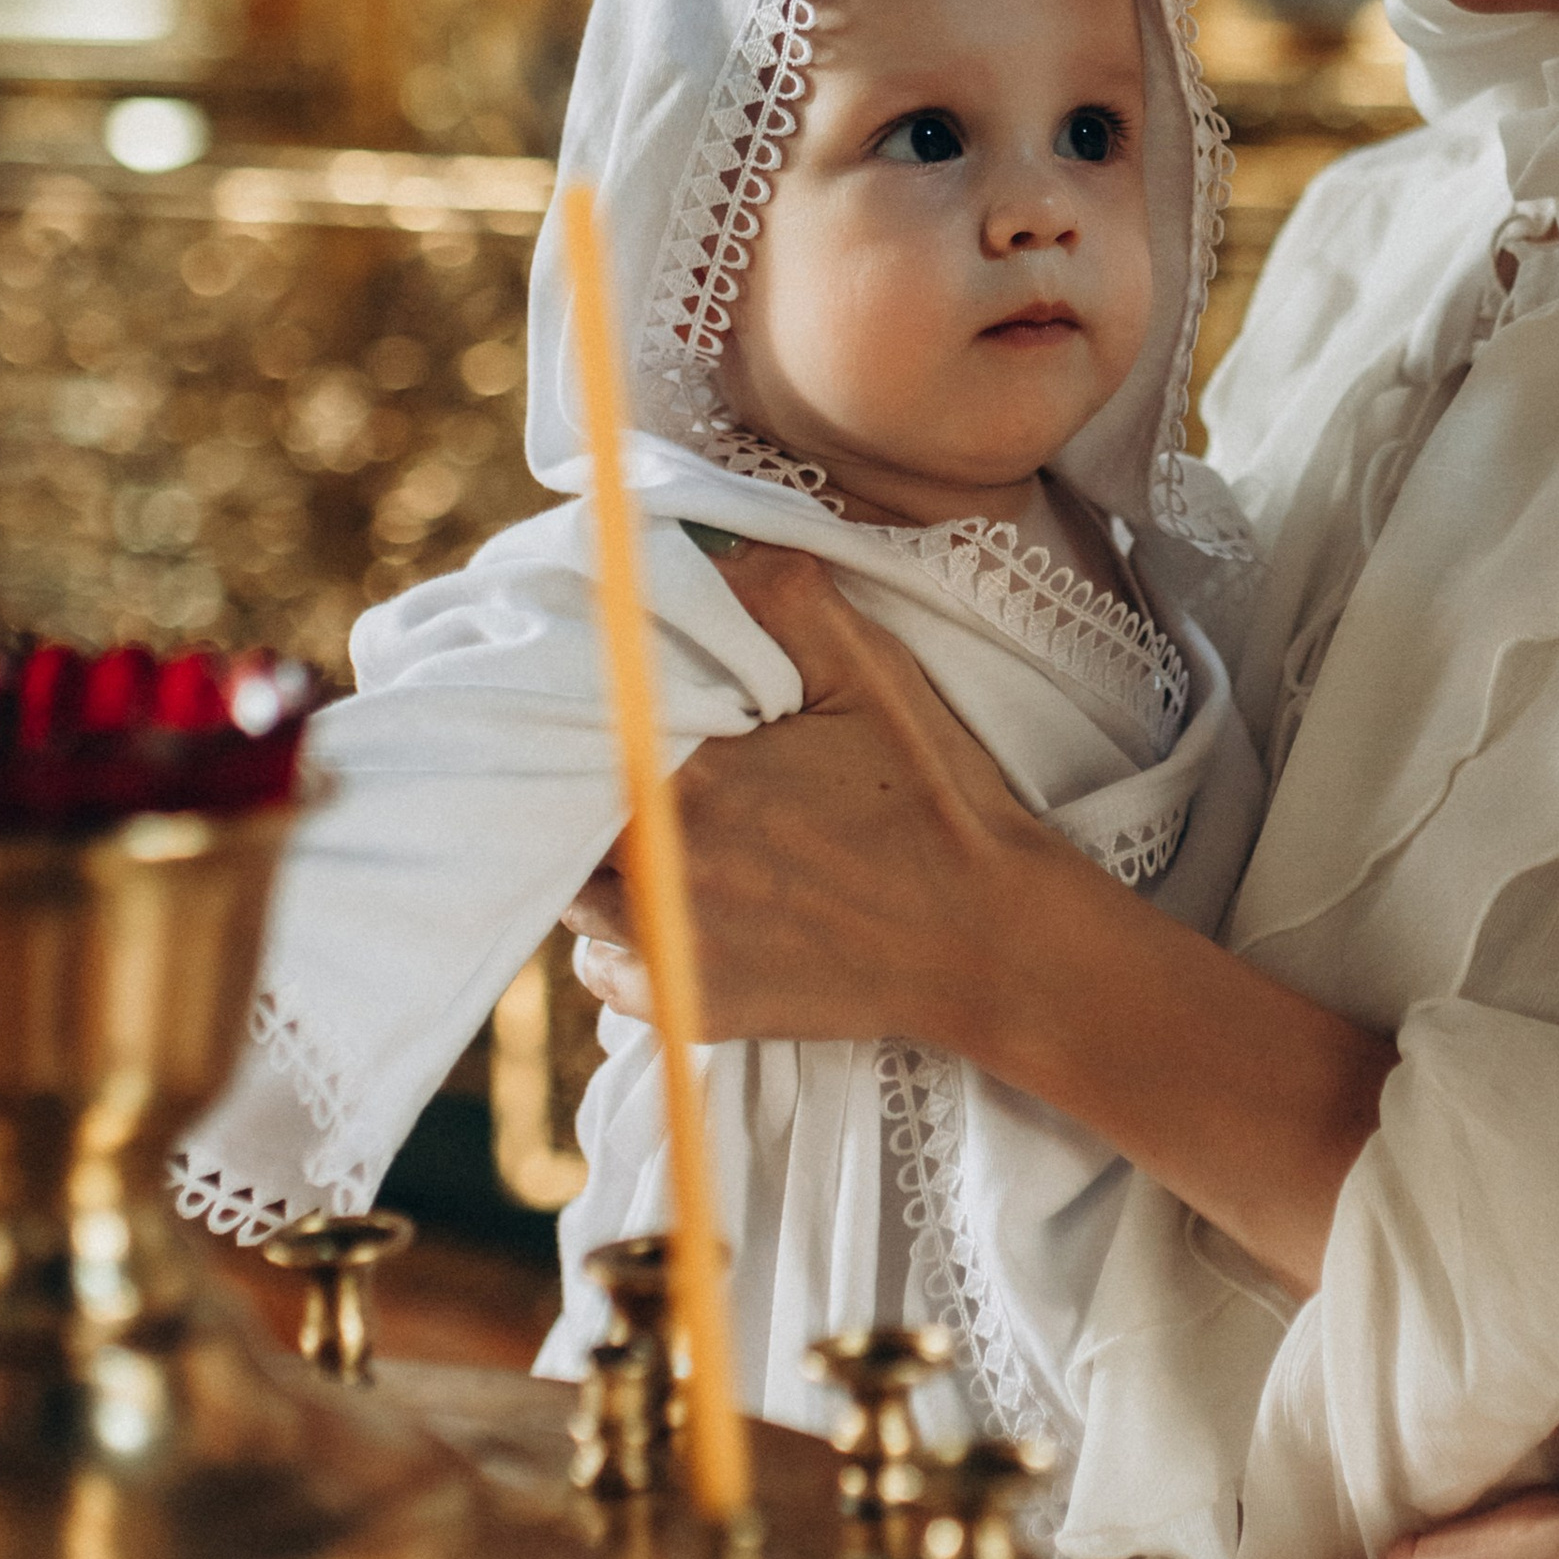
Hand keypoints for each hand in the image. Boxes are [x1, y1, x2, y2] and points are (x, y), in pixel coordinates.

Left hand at [574, 547, 1050, 1053]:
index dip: (584, 713)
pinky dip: (621, 945)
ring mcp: (675, 945)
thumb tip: (710, 548)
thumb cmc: (937, 798)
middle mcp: (666, 866)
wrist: (992, 936)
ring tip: (653, 838)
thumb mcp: (874, 673)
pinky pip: (607, 974)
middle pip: (566, 817)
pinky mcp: (696, 1010)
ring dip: (598, 864)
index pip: (583, 731)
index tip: (611, 701)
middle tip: (636, 769)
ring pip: (578, 897)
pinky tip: (669, 911)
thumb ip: (784, 598)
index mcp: (695, 776)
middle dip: (585, 787)